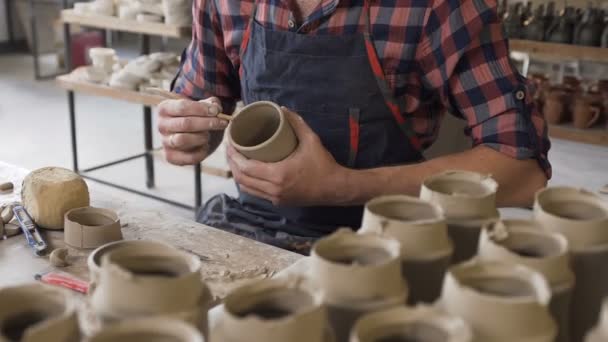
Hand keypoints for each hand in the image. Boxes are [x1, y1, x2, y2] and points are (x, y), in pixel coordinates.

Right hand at [157, 97, 228, 164]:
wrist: (189, 134)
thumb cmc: (196, 116)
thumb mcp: (203, 106)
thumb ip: (211, 104)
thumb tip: (216, 108)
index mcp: (165, 109)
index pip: (182, 107)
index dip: (202, 109)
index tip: (217, 111)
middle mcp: (162, 125)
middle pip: (185, 124)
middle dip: (207, 123)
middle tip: (223, 123)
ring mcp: (165, 142)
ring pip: (184, 140)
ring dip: (202, 137)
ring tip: (208, 134)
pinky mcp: (172, 157)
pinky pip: (189, 157)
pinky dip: (202, 152)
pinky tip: (206, 145)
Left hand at [226, 107, 347, 205]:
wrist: (336, 188)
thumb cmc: (324, 164)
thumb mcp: (311, 140)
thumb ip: (297, 123)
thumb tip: (282, 109)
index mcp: (278, 175)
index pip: (246, 168)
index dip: (233, 156)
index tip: (229, 143)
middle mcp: (273, 189)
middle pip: (242, 179)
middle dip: (232, 164)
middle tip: (229, 149)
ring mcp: (275, 198)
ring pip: (247, 188)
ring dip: (238, 175)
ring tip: (235, 160)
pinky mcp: (279, 202)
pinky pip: (257, 193)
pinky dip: (248, 183)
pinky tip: (247, 172)